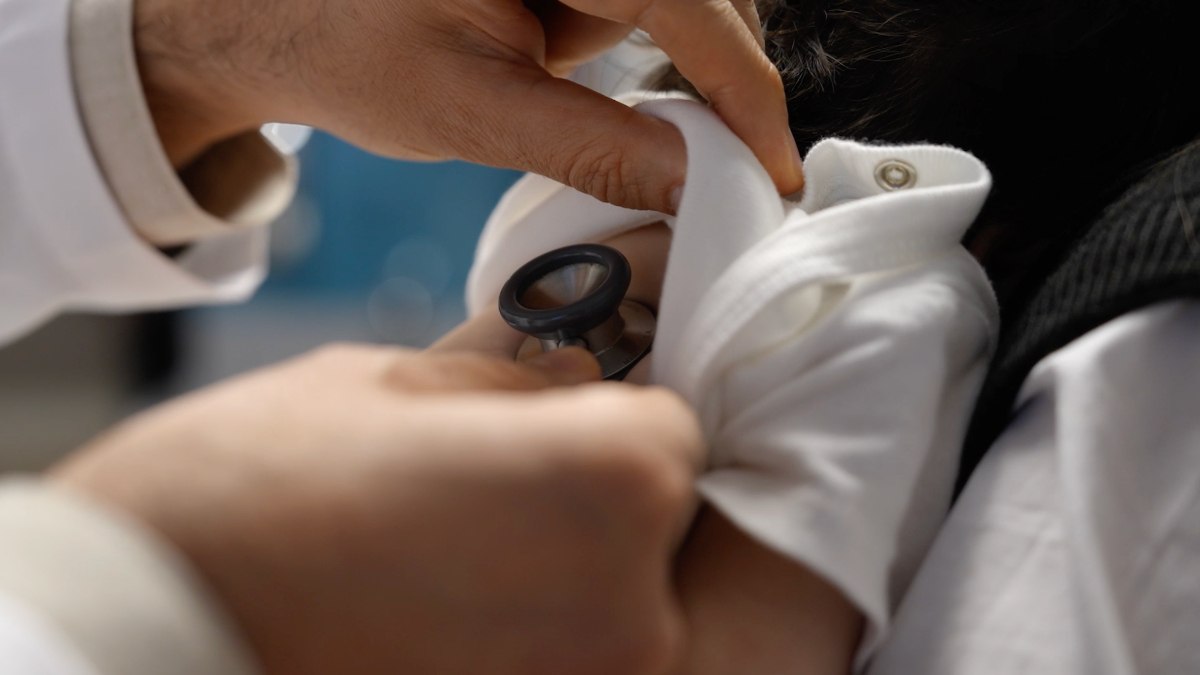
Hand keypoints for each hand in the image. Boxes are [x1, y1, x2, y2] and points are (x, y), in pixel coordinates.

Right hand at [54, 344, 703, 674]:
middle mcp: (637, 607)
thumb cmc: (253, 494)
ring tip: (461, 553)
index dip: (610, 414)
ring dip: (573, 570)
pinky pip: (578, 653)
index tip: (556, 418)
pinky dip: (538, 628)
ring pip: (628, 600)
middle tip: (497, 489)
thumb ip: (518, 379)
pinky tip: (451, 606)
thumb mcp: (396, 380)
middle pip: (663, 521)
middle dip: (601, 494)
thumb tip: (579, 372)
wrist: (141, 637)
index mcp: (615, 478)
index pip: (674, 427)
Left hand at [134, 0, 803, 211]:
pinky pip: (643, 6)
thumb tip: (693, 185)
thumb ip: (589, 148)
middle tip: (725, 171)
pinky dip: (642, 57)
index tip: (771, 168)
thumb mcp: (468, 110)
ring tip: (624, 123)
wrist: (277, 17)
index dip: (742, 90)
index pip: (686, 2)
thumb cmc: (347, 47)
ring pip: (680, 4)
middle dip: (713, 81)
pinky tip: (599, 90)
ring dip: (673, 70)